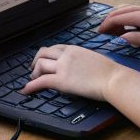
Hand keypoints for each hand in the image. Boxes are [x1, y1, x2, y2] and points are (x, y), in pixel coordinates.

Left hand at [21, 45, 138, 102]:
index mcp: (74, 49)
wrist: (113, 79)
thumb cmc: (110, 72)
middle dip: (36, 61)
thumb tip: (80, 67)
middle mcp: (66, 55)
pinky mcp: (61, 81)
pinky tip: (26, 90)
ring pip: (40, 65)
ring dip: (34, 73)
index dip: (46, 55)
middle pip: (43, 53)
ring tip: (33, 80)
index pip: (54, 48)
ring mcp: (63, 67)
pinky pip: (41, 82)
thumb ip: (82, 60)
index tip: (43, 61)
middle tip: (33, 69)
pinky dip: (31, 86)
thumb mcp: (93, 59)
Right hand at [97, 5, 139, 52]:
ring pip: (130, 11)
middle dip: (110, 19)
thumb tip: (123, 37)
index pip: (121, 17)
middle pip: (123, 11)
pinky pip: (138, 14)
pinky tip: (130, 27)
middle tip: (101, 31)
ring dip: (119, 18)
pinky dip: (128, 18)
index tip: (98, 32)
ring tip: (112, 29)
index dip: (108, 24)